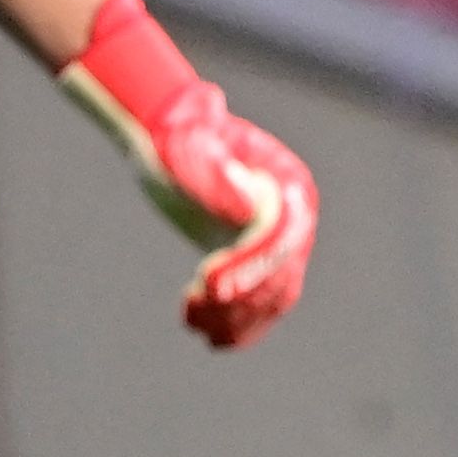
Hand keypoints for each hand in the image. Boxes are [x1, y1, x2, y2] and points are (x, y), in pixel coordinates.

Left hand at [58, 0, 317, 349]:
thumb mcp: (191, 149)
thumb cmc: (177, 135)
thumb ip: (218, 176)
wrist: (166, 135)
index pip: (279, 239)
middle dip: (240, 300)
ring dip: (233, 317)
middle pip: (279, 276)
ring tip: (191, 318)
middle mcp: (291, 217)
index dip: (250, 268)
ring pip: (268, 298)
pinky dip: (229, 320)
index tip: (209, 285)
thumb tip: (248, 211)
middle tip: (195, 308)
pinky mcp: (248, 258)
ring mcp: (272, 241)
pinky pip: (252, 303)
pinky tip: (194, 321)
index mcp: (288, 186)